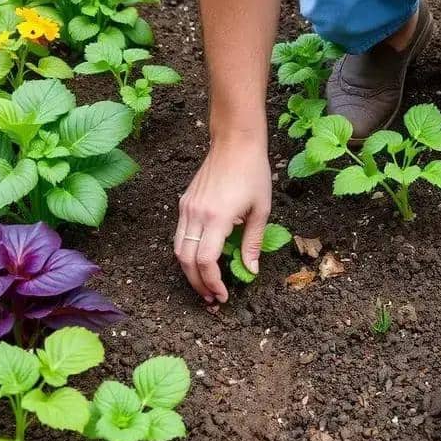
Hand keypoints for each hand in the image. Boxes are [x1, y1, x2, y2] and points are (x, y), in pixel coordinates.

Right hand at [174, 137, 271, 302]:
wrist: (235, 142)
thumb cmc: (253, 173)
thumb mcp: (261, 210)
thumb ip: (253, 242)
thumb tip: (250, 270)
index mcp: (217, 217)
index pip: (206, 261)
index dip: (212, 282)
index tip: (222, 295)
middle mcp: (196, 214)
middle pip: (187, 260)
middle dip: (198, 283)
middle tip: (212, 297)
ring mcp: (187, 208)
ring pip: (179, 249)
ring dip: (189, 271)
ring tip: (205, 285)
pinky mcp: (184, 203)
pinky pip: (180, 235)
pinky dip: (187, 253)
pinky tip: (201, 261)